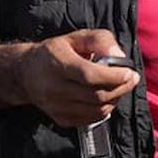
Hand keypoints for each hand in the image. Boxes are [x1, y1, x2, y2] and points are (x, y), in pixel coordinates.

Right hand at [17, 29, 139, 126]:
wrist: (26, 74)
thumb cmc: (55, 52)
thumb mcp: (75, 37)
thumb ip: (99, 40)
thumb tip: (119, 55)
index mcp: (57, 63)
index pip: (90, 75)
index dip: (114, 76)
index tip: (130, 72)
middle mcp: (54, 88)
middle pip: (96, 96)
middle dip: (121, 89)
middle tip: (131, 79)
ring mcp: (56, 106)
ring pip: (96, 110)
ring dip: (115, 100)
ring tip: (119, 88)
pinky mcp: (60, 119)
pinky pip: (90, 120)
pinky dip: (104, 110)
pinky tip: (106, 99)